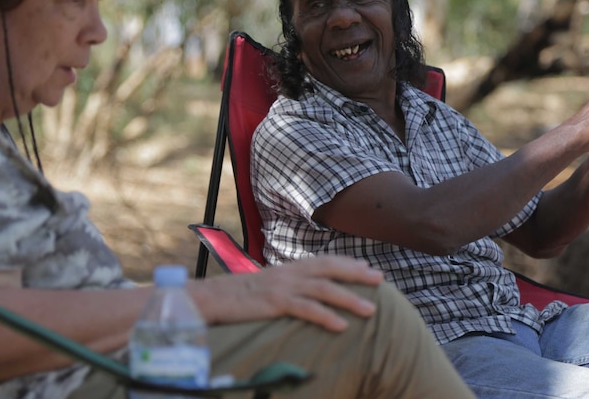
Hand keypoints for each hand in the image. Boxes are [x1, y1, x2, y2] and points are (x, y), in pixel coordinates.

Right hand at [194, 255, 383, 331]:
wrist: (208, 298)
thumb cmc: (237, 297)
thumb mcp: (267, 287)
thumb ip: (288, 288)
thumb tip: (306, 295)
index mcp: (289, 268)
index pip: (325, 261)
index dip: (349, 264)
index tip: (370, 270)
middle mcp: (289, 273)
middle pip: (330, 268)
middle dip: (357, 274)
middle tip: (380, 281)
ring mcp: (282, 287)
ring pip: (324, 289)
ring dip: (350, 299)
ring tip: (372, 310)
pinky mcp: (274, 303)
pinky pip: (305, 309)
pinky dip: (326, 317)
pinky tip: (341, 326)